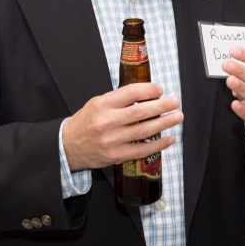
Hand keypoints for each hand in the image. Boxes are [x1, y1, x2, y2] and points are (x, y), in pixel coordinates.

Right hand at [62, 83, 181, 170]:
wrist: (67, 146)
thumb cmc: (85, 122)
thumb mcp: (97, 103)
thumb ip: (118, 100)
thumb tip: (146, 95)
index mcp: (102, 104)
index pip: (131, 93)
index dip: (149, 90)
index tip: (160, 90)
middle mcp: (107, 122)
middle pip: (141, 112)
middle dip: (162, 106)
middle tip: (176, 102)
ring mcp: (111, 140)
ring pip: (144, 131)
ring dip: (164, 123)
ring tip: (177, 117)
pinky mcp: (115, 156)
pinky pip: (141, 150)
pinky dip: (157, 145)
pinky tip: (169, 139)